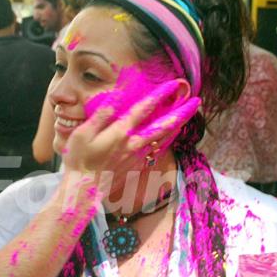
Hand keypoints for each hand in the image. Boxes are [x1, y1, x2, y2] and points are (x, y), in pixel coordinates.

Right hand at [60, 80, 199, 204]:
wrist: (83, 191)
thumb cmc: (79, 160)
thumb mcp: (82, 133)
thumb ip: (101, 114)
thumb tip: (116, 96)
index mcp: (120, 133)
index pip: (143, 109)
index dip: (158, 95)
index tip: (171, 85)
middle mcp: (133, 144)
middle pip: (163, 126)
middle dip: (181, 113)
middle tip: (197, 102)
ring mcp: (136, 157)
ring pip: (162, 139)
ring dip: (176, 126)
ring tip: (186, 117)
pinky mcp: (135, 167)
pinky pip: (155, 151)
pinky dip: (164, 141)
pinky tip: (165, 138)